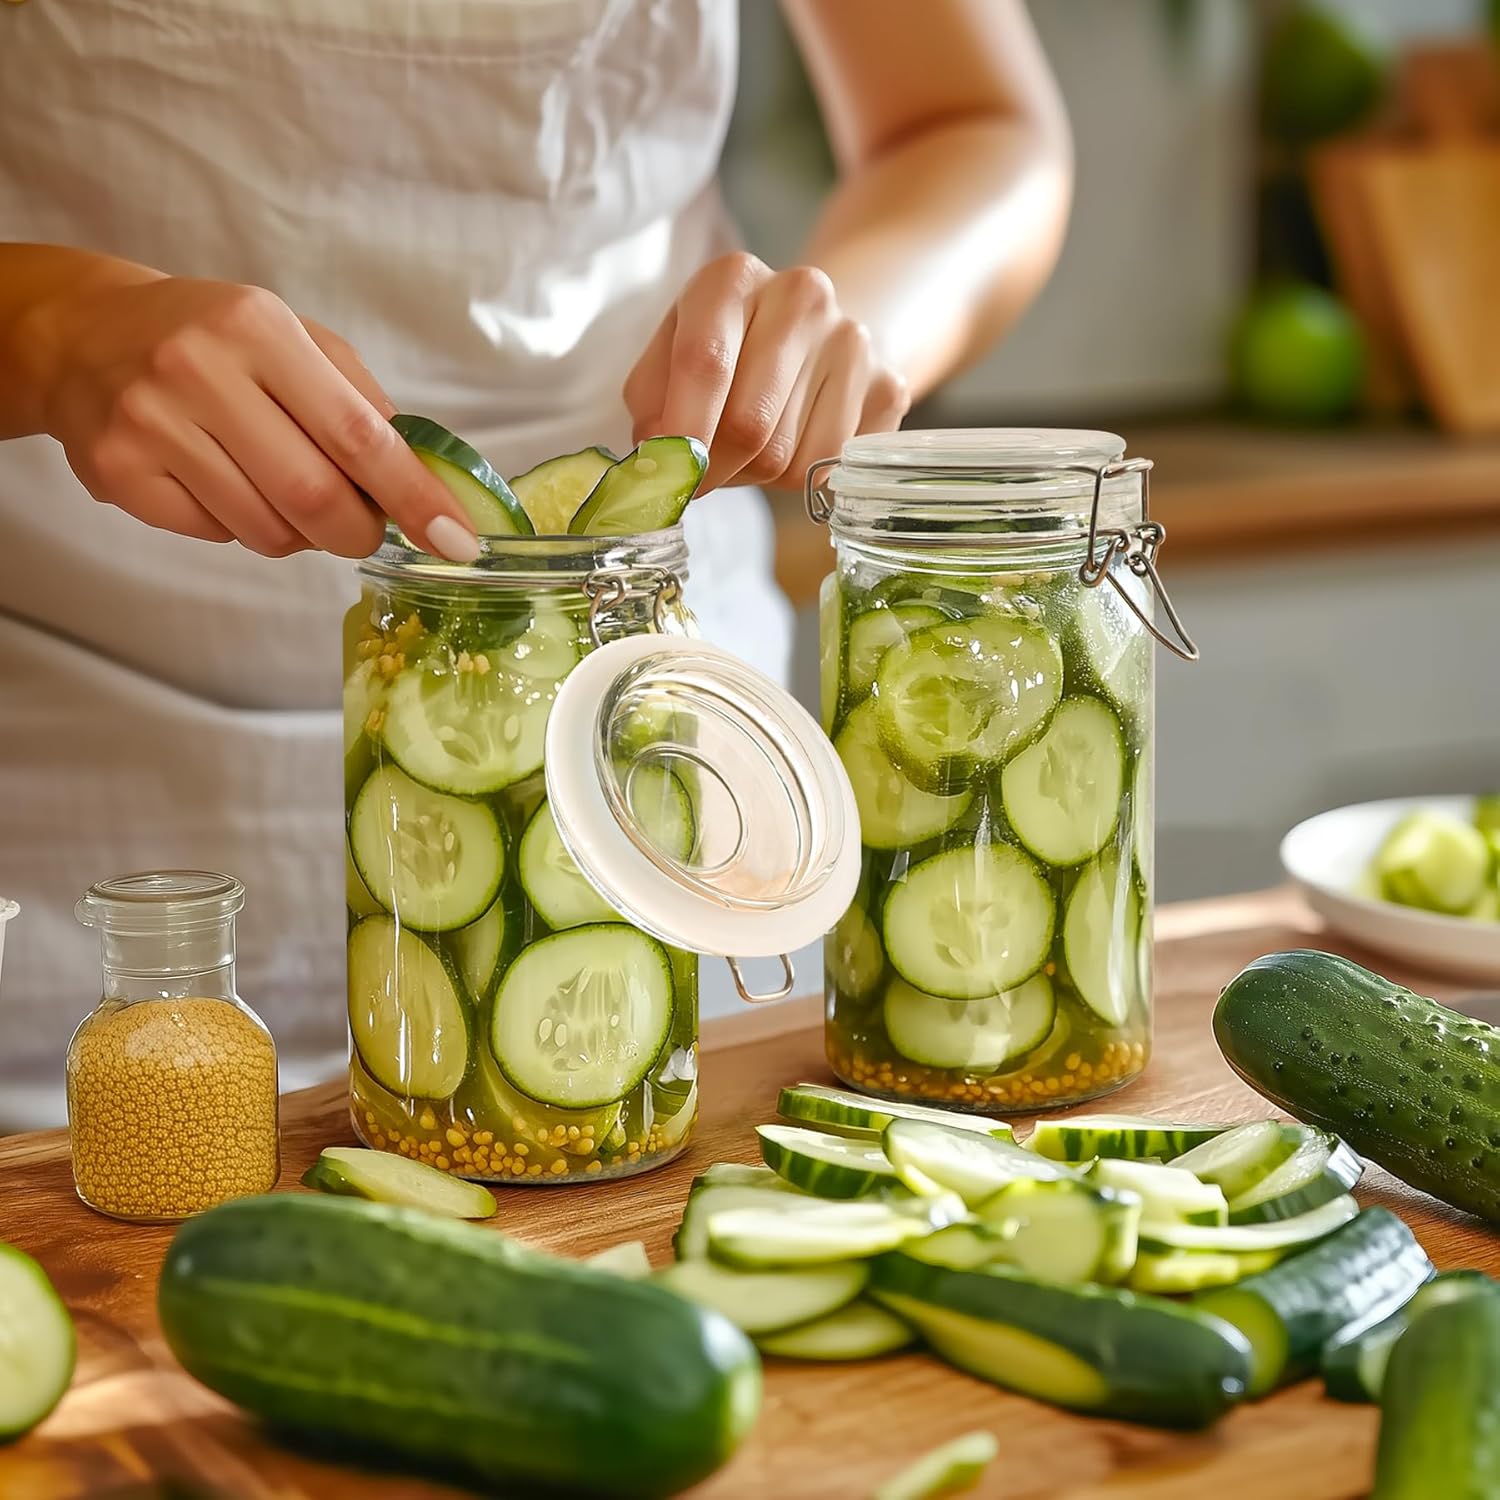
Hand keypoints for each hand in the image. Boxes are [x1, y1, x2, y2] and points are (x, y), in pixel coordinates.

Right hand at [36, 273, 480, 559]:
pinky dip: (245, 528)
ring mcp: (152, 424)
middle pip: (316, 498)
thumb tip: (426, 482)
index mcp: (259, 329)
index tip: (458, 541)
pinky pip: (219, 536)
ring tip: (283, 490)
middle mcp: (200, 370)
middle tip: (364, 527)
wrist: (84, 335)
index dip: (416, 499)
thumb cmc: (214, 341)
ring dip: (302, 533)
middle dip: (359, 532)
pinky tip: (226, 483)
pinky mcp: (120, 474)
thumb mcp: (296, 341)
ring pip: (269, 530)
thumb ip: (363, 404)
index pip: (360, 435)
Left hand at [624, 253, 909, 493]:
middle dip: (714, 469)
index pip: (704, 363)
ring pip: (787, 458)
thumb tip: (662, 460)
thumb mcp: (672, 352)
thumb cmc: (731, 349)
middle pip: (748, 425)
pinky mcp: (888, 385)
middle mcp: (801, 296)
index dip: (681, 436)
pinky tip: (793, 442)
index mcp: (734, 278)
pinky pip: (828, 467)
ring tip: (750, 448)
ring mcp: (852, 341)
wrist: (818, 332)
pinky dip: (799, 477)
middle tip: (700, 478)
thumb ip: (652, 400)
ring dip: (755, 475)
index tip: (669, 475)